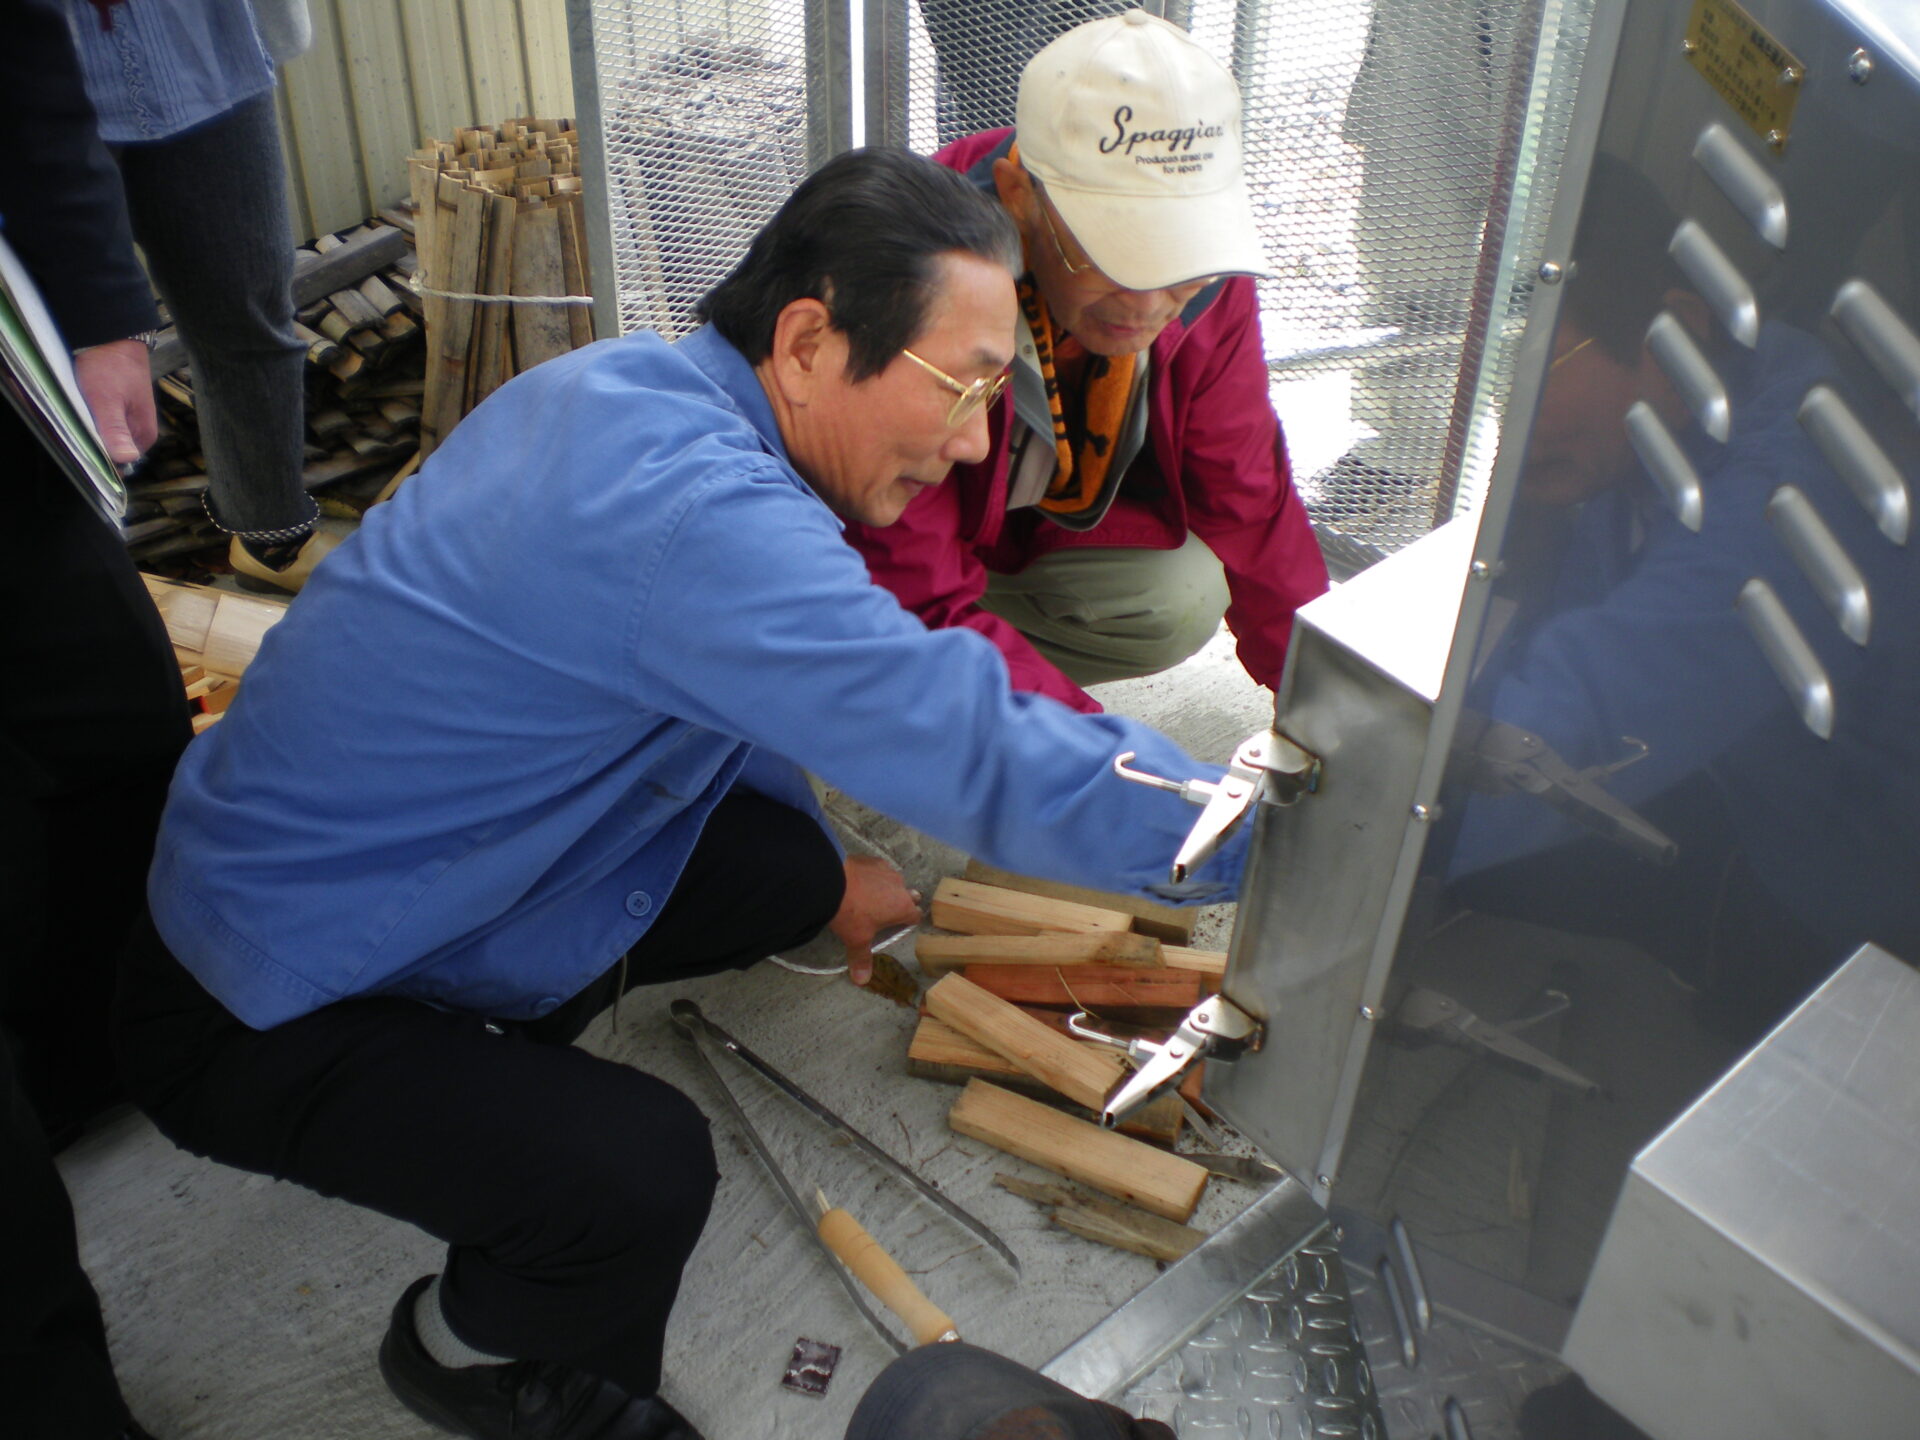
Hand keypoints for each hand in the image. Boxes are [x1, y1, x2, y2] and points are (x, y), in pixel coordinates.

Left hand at [72, 338, 157, 467]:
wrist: (111, 335)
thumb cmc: (110, 367)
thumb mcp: (107, 401)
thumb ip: (115, 431)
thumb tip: (127, 460)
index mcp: (144, 434)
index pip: (121, 463)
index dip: (101, 461)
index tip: (83, 451)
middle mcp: (140, 429)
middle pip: (114, 449)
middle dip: (95, 445)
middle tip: (76, 432)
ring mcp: (130, 416)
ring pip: (107, 435)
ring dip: (91, 431)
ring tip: (77, 419)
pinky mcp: (120, 406)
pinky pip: (104, 421)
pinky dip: (91, 419)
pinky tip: (80, 410)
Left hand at [829, 855, 921, 985]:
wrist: (830, 880)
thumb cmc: (850, 913)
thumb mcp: (856, 938)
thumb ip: (861, 959)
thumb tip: (862, 981)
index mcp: (902, 908)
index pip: (915, 915)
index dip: (909, 921)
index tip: (902, 924)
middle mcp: (900, 887)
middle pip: (910, 896)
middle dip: (902, 902)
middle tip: (886, 910)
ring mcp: (887, 870)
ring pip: (894, 880)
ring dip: (887, 887)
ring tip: (870, 895)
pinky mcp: (872, 859)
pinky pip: (879, 868)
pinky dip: (873, 874)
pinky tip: (859, 880)